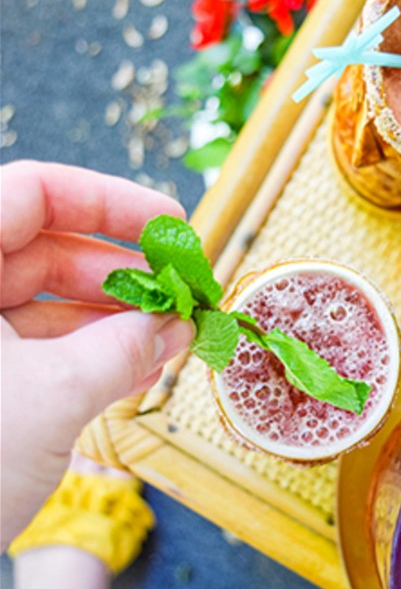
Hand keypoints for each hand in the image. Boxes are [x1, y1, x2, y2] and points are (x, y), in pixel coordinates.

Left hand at [1, 160, 194, 548]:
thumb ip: (124, 347)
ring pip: (39, 302)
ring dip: (111, 319)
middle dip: (121, 271)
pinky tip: (135, 371)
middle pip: (41, 247)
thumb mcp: (53, 396)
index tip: (170, 225)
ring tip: (170, 339)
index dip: (110, 200)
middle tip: (182, 294)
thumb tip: (178, 323)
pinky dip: (83, 355)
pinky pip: (29, 349)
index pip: (31, 192)